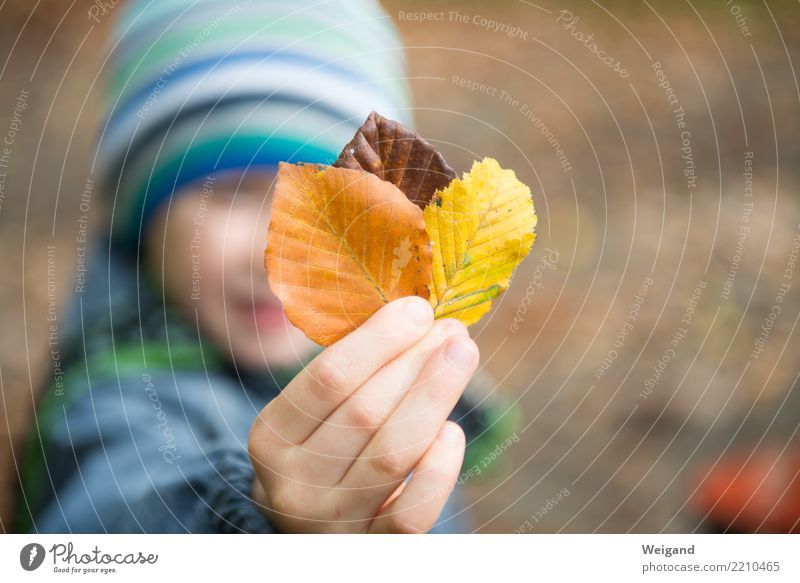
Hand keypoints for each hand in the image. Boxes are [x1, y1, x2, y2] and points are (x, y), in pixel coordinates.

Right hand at [248, 297, 478, 532]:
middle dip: (416, 362)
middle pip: (365, 411)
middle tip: (452, 330)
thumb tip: (417, 316)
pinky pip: (410, 512)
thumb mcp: (312, 415)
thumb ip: (352, 373)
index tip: (417, 309)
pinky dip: (437, 470)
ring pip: (391, 455)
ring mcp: (331, 523)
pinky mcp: (369, 549)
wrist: (309, 532)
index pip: (328, 379)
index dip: (379, 339)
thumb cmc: (322, 451)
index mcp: (272, 437)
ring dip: (434, 396)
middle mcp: (294, 483)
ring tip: (463, 356)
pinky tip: (453, 431)